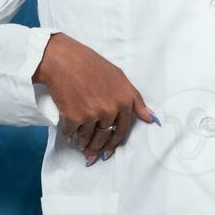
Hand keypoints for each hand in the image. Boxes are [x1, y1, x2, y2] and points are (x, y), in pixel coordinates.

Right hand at [34, 33, 156, 164]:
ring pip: (88, 138)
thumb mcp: (120, 77)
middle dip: (98, 147)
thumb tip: (151, 118)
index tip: (109, 150)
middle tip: (92, 153)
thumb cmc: (92, 65)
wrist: (64, 60)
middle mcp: (110, 110)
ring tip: (80, 145)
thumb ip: (136, 100)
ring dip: (84, 144)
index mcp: (124, 101)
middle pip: (105, 137)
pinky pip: (72, 134)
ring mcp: (92, 115)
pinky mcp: (74, 118)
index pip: (122, 130)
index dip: (114, 143)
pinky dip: (69, 136)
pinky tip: (69, 136)